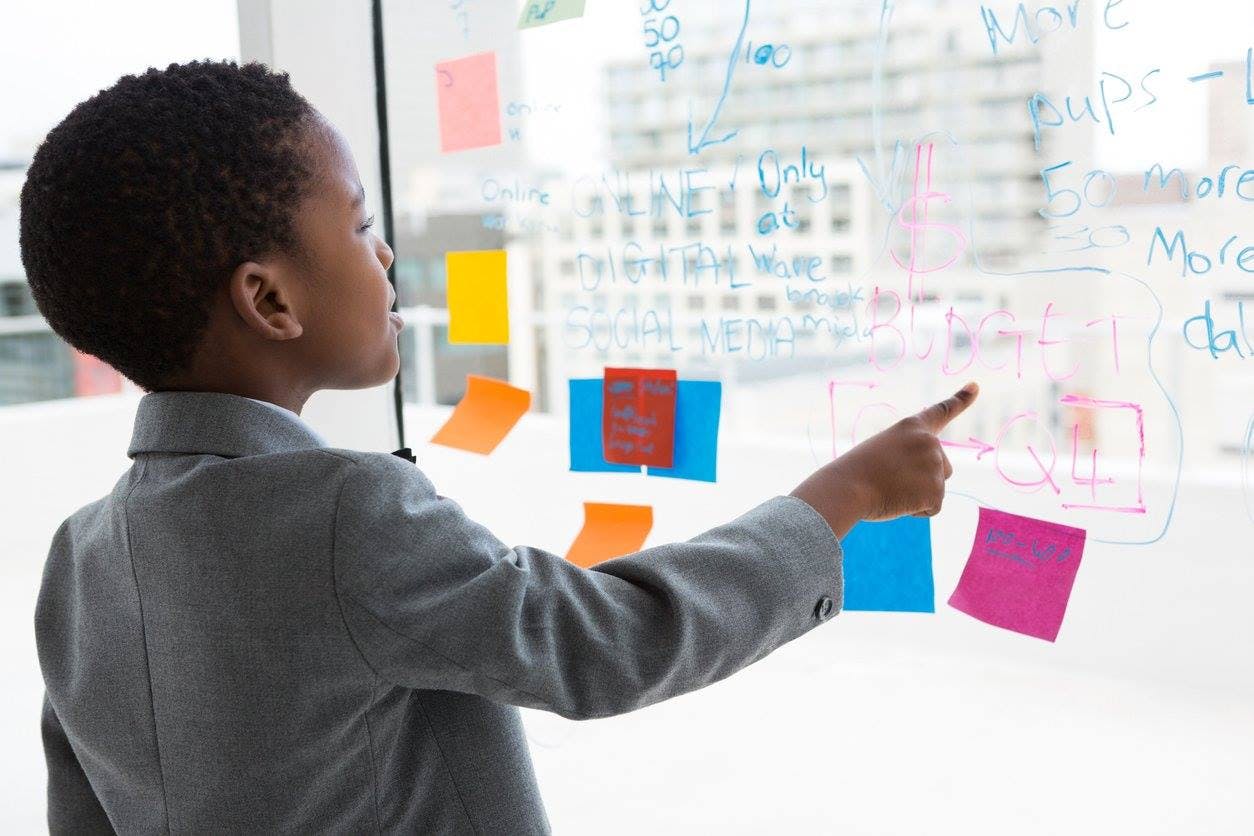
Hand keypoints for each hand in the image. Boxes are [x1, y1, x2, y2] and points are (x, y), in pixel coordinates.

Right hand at [790, 382, 979, 538]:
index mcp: (911, 427)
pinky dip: (916, 510)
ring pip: (936, 487)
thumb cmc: (856, 473)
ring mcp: (935, 465)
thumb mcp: (883, 453)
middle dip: (922, 478)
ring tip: (891, 489)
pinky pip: (932, 507)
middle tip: (890, 479)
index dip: (960, 399)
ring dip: (918, 495)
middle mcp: (929, 442)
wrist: (847, 488)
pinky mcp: (936, 491)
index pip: (940, 411)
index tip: (975, 386)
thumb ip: (911, 459)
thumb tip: (930, 488)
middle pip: (941, 467)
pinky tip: (897, 501)